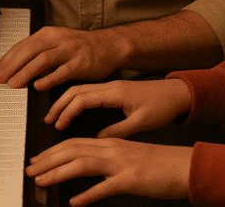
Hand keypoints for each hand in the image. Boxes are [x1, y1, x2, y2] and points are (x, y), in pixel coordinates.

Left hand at [0, 26, 127, 89]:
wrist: (109, 46)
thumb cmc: (80, 48)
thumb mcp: (56, 45)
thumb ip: (38, 54)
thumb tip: (16, 68)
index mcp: (48, 34)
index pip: (22, 45)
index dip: (7, 59)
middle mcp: (58, 39)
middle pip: (30, 50)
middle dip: (12, 65)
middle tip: (0, 80)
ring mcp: (70, 50)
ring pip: (43, 60)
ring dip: (26, 72)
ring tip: (14, 85)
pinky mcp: (81, 63)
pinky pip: (63, 71)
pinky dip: (49, 78)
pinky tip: (38, 86)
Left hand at [27, 138, 190, 206]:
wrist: (184, 166)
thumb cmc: (159, 165)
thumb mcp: (129, 159)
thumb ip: (108, 163)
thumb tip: (89, 173)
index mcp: (111, 144)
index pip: (75, 143)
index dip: (52, 151)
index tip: (37, 161)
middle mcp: (113, 149)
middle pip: (73, 150)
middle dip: (47, 159)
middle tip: (29, 169)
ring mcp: (121, 163)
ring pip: (82, 164)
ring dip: (58, 173)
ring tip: (41, 181)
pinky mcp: (131, 180)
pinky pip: (104, 187)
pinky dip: (87, 195)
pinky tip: (75, 202)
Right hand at [45, 79, 191, 137]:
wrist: (177, 93)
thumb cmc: (162, 106)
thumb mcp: (141, 122)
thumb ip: (118, 130)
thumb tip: (97, 138)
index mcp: (115, 92)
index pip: (82, 99)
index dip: (67, 112)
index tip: (58, 126)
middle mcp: (110, 86)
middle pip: (76, 91)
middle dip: (59, 105)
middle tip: (47, 121)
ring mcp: (112, 87)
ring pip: (81, 89)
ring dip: (65, 102)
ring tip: (54, 117)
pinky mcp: (114, 90)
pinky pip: (89, 92)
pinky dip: (75, 100)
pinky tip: (72, 111)